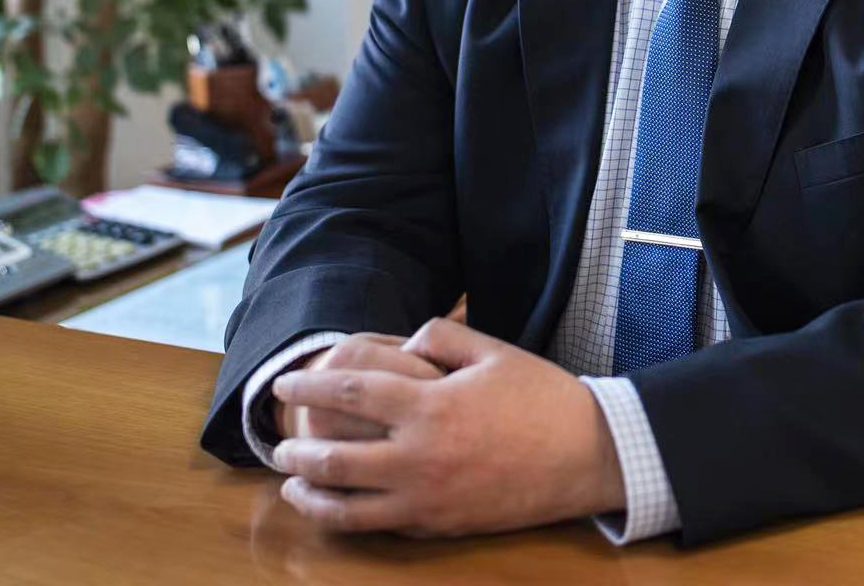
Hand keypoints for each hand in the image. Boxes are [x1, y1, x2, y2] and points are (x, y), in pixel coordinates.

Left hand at [268, 317, 626, 536]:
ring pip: (349, 506)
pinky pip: (384, 526)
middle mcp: (419, 456)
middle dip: (296, 450)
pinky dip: (353, 518)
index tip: (281, 384)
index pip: (349, 392)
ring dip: (312, 496)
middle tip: (275, 443)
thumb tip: (405, 341)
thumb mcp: (493, 350)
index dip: (308, 386)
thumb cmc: (542, 397)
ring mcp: (428, 499)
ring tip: (292, 485)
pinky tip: (341, 509)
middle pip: (334, 456)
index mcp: (430, 405)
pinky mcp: (441, 526)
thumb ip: (441, 335)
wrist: (588, 455)